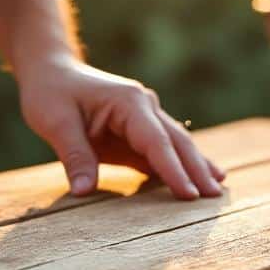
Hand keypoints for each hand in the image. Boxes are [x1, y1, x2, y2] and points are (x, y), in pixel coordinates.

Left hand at [18, 56, 225, 199]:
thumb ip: (74, 156)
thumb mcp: (56, 123)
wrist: (52, 72)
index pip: (157, 142)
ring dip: (196, 167)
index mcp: (130, 103)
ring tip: (218, 189)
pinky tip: (195, 182)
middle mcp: (145, 108)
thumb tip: (84, 192)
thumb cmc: (51, 93)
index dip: (174, 170)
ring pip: (176, 146)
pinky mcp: (137, 132)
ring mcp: (145, 118)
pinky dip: (178, 167)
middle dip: (197, 169)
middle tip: (215, 197)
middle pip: (177, 142)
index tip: (189, 195)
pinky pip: (162, 152)